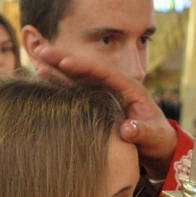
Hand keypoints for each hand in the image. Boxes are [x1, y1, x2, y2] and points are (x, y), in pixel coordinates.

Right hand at [35, 46, 176, 179]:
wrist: (159, 146)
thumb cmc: (158, 139)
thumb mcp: (154, 136)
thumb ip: (142, 131)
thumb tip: (127, 129)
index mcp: (129, 89)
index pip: (104, 73)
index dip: (84, 67)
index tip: (65, 63)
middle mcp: (114, 87)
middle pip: (87, 70)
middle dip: (64, 60)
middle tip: (41, 51)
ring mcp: (105, 94)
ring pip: (78, 78)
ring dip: (58, 70)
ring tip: (37, 61)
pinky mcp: (97, 104)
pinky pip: (77, 91)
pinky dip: (61, 84)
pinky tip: (44, 78)